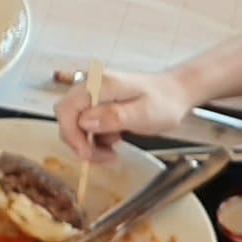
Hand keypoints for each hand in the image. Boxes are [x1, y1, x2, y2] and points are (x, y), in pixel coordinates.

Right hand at [54, 69, 194, 163]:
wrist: (175, 95)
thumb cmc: (164, 103)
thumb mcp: (144, 114)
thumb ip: (114, 116)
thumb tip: (85, 122)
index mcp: (101, 84)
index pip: (67, 108)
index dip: (72, 134)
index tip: (87, 153)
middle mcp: (91, 85)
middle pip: (66, 117)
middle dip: (80, 142)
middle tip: (103, 158)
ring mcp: (93, 94)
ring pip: (74, 124)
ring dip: (88, 144)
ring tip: (112, 154)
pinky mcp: (96, 104)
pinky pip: (84, 126)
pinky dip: (94, 141)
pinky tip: (113, 144)